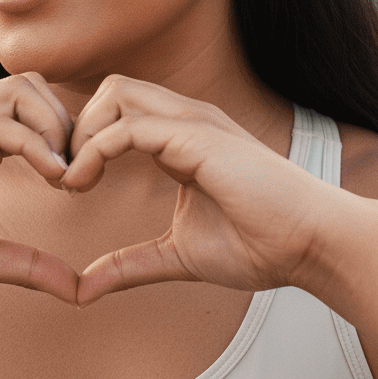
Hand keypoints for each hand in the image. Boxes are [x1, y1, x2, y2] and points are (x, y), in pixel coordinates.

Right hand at [0, 74, 78, 303]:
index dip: (69, 138)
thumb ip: (27, 265)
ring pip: (20, 90)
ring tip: (65, 174)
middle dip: (69, 123)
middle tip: (80, 174)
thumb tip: (78, 290)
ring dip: (55, 126)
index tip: (83, 184)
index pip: (36, 110)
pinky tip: (51, 176)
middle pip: (34, 86)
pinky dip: (33, 144)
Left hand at [63, 76, 346, 306]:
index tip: (69, 186)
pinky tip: (82, 183)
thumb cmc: (260, 246)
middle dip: (77, 127)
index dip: (84, 142)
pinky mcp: (198, 138)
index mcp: (182, 139)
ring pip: (115, 93)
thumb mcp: (177, 255)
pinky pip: (128, 127)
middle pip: (111, 90)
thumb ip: (129, 264)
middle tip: (66, 177)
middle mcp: (186, 121)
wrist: (312, 246)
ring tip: (72, 180)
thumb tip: (83, 288)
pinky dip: (94, 150)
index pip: (118, 113)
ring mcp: (194, 123)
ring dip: (82, 133)